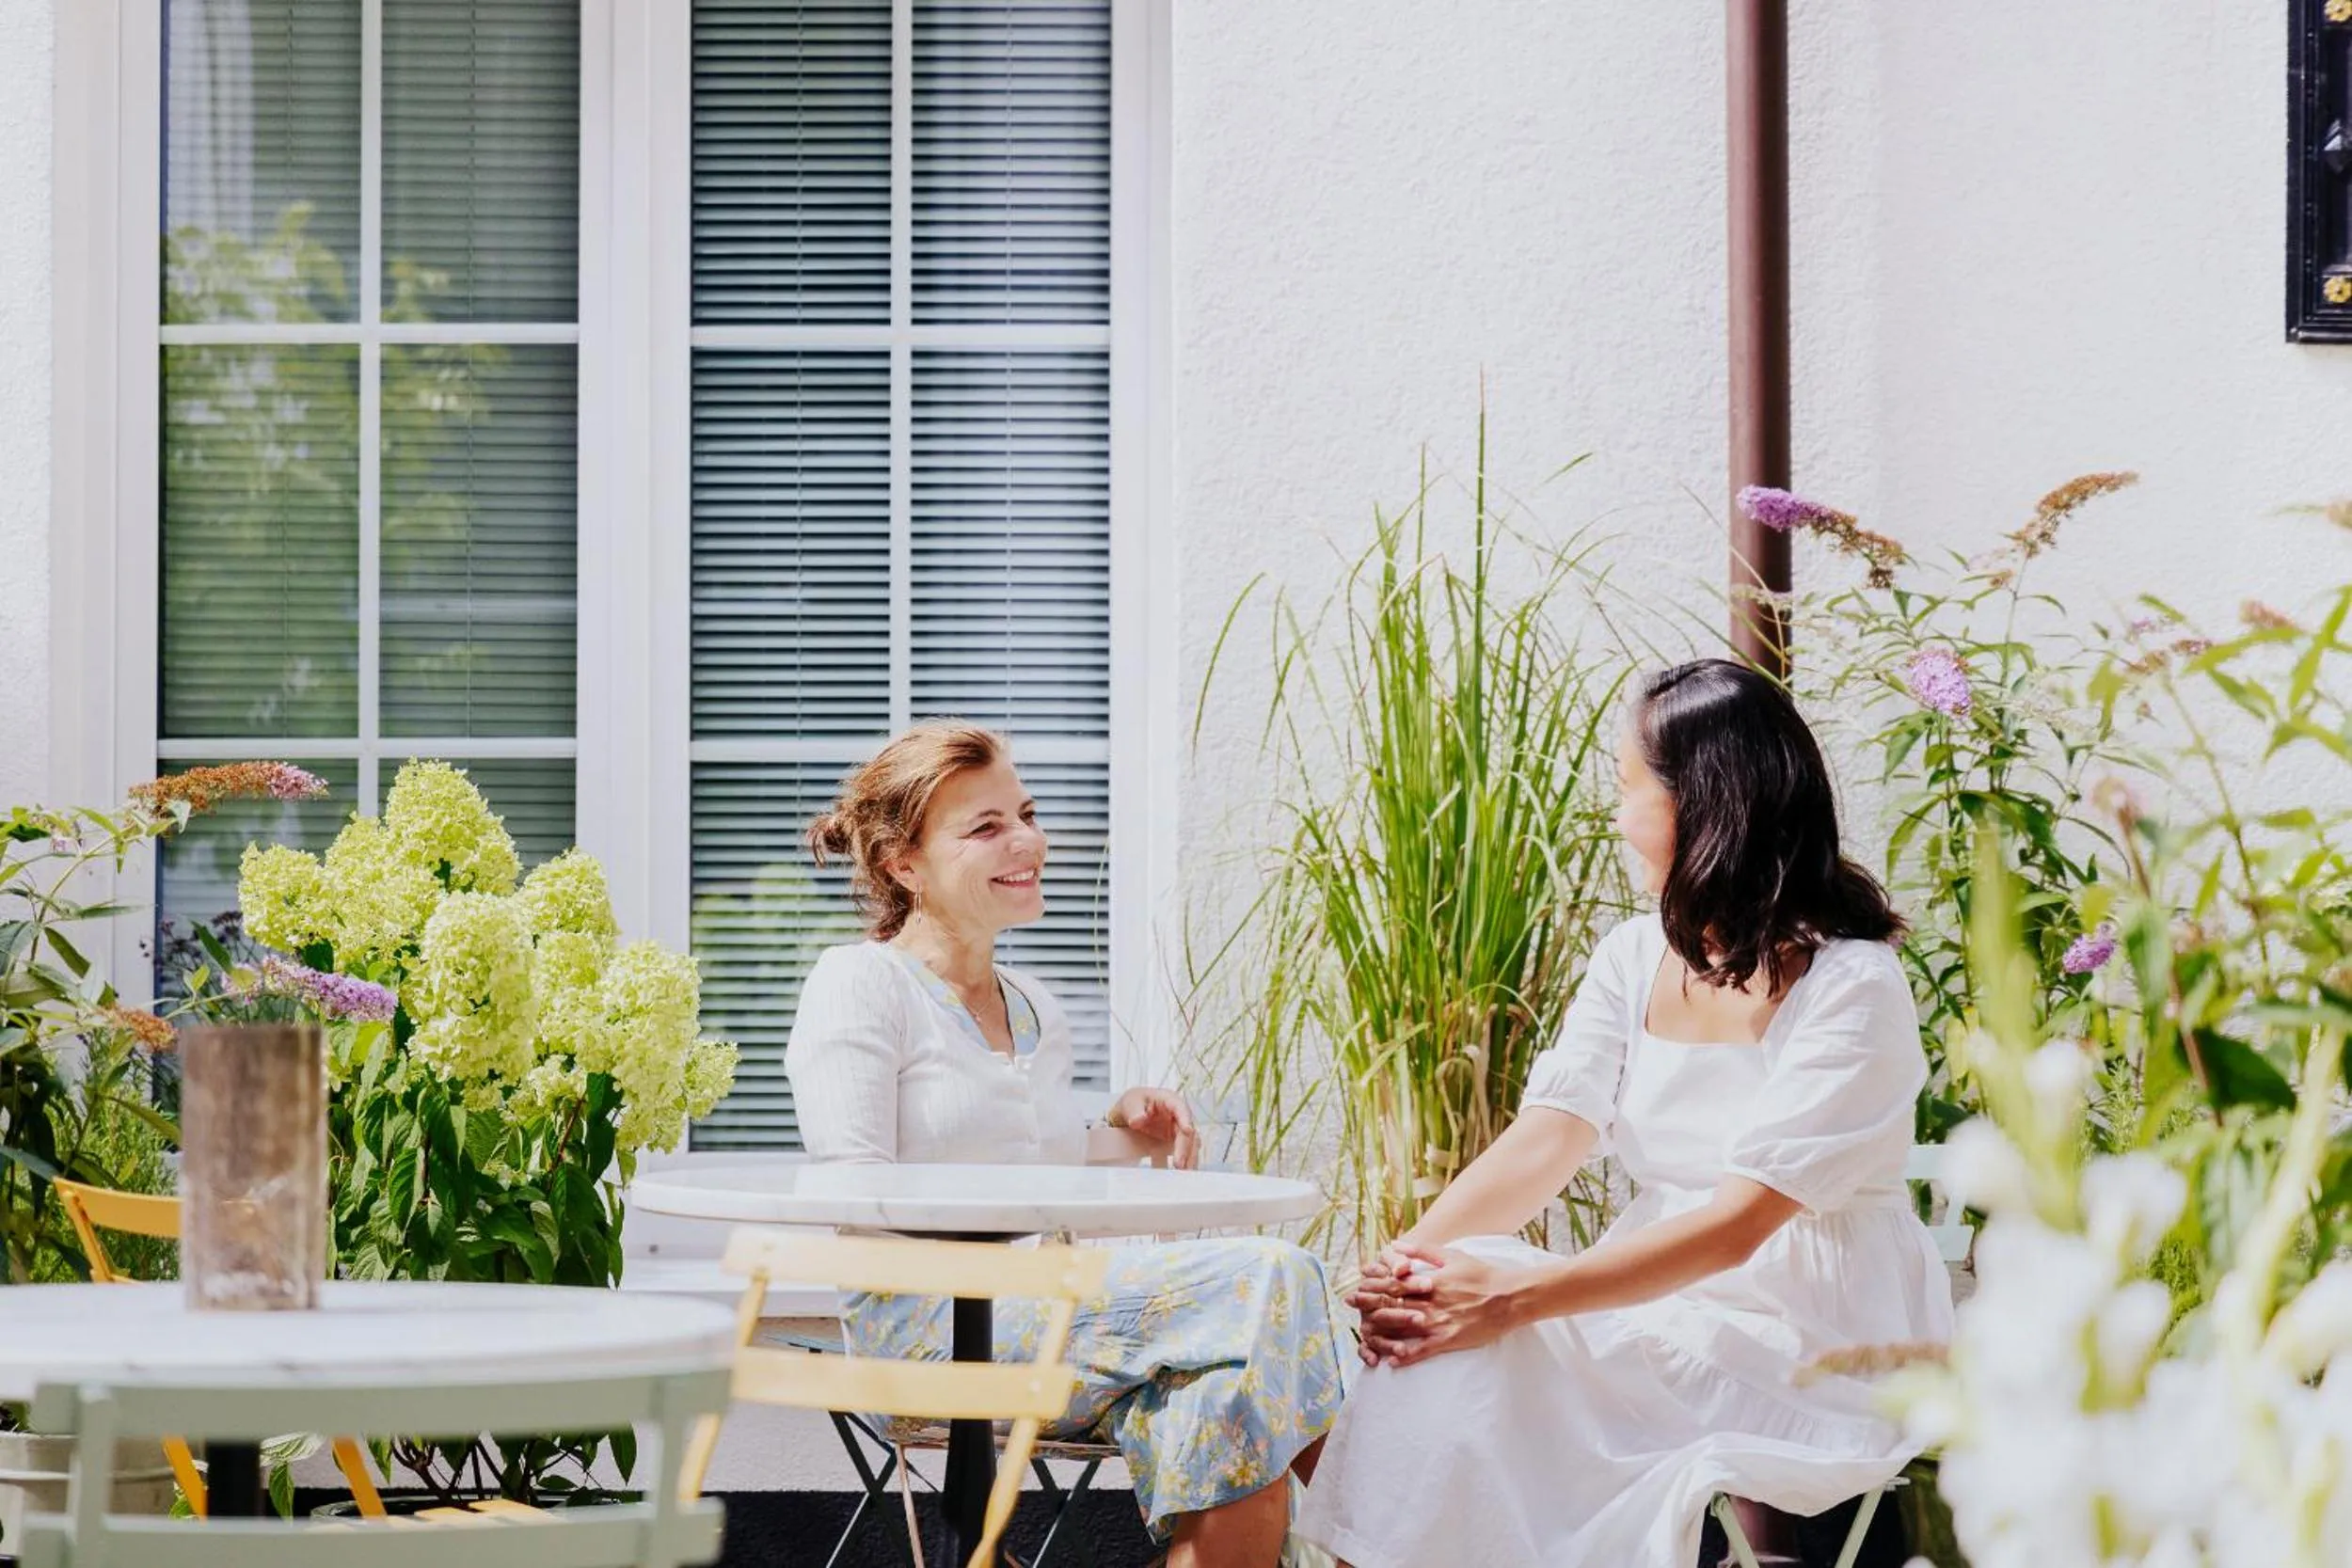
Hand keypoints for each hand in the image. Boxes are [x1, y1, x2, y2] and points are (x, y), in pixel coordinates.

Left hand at [1108, 1086, 1197, 1169]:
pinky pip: (1184, 1152)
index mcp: (1168, 1100)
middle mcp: (1178, 1115)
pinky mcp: (1176, 1141)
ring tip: (1183, 1172)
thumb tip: (1139, 1120)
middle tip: (1178, 1164)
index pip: (1180, 1107)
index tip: (1187, 1130)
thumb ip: (1134, 1111)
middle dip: (1185, 1147)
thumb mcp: (1130, 1103)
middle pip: (1187, 1130)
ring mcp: (1179, 1129)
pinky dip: (1185, 1162)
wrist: (1129, 1115)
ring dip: (1188, 1157)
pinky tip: (1181, 1174)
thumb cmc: (1133, 1104)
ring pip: (1190, 1143)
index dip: (1185, 1118)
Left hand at [1351, 1243, 1527, 1368]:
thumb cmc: (1482, 1274)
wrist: (1510, 1297)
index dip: (1373, 1283)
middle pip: (1393, 1303)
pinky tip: (1392, 1360)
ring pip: (1403, 1327)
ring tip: (1363, 1332)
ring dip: (1381, 1330)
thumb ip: (1423, 1251)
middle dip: (1368, 1303)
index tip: (1357, 1283)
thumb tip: (1396, 1245)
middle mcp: (1431, 1301)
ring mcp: (1440, 1321)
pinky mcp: (1450, 1338)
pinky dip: (1407, 1356)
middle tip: (1350, 1305)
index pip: (1394, 1281)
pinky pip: (1424, 1350)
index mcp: (1430, 1280)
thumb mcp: (1452, 1256)